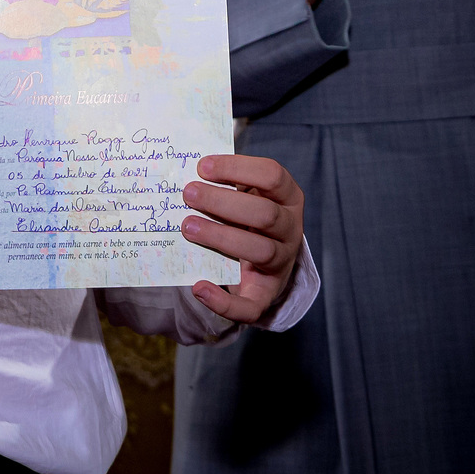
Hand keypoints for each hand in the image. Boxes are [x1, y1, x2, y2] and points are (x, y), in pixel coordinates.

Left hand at [180, 155, 303, 323]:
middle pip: (264, 214)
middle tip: (188, 194)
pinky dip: (224, 301)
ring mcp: (282, 262)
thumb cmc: (247, 211)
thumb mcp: (247, 191)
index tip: (202, 166)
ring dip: (220, 237)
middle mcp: (291, 228)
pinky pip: (252, 306)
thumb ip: (225, 180)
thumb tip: (183, 168)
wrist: (266, 257)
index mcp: (288, 196)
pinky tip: (199, 288)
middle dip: (222, 202)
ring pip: (259, 250)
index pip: (272, 175)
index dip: (237, 168)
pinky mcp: (267, 292)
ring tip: (187, 226)